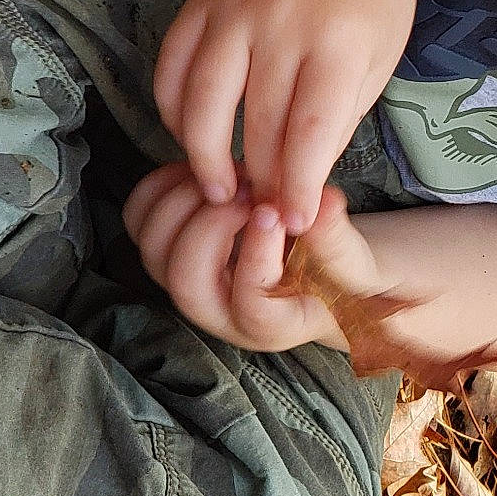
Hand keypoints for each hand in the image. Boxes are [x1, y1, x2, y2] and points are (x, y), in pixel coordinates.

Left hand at [122, 164, 381, 352]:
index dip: (257, 258)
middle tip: (250, 192)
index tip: (276, 214)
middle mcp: (220, 312)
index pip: (250, 306)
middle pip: (186, 281)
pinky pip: (141, 220)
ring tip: (232, 177)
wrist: (323, 268)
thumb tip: (323, 201)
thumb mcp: (355, 260)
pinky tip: (208, 169)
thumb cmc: (343, 272)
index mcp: (270, 326)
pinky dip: (163, 187)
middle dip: (212, 227)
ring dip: (185, 204)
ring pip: (155, 251)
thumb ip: (337, 237)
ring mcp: (190, 282)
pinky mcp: (172, 250)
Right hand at [153, 0, 418, 236]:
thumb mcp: (379, 61)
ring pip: (202, 101)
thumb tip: (299, 183)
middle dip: (256, 180)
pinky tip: (190, 137)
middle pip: (255, 123)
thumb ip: (339, 119)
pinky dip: (175, 110)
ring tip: (218, 190)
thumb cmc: (372, 1)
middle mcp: (282, 24)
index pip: (309, 132)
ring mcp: (234, 9)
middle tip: (257, 218)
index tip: (293, 224)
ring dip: (204, 156)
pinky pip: (173, 66)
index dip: (296, 185)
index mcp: (339, 43)